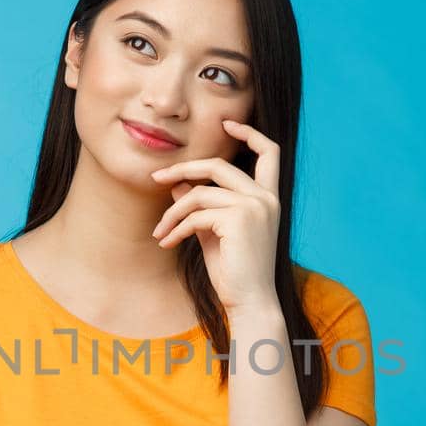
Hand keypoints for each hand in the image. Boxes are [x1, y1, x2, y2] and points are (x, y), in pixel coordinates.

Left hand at [147, 119, 281, 313]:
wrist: (250, 303)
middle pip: (218, 166)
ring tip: (160, 231)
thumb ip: (201, 206)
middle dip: (183, 169)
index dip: (250, 133)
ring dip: (173, 212)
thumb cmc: (234, 272)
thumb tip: (179, 184)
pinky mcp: (239, 220)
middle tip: (156, 178)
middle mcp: (266, 198)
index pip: (269, 153)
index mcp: (268, 198)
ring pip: (200, 193)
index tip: (227, 123)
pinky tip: (166, 242)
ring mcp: (255, 207)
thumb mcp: (214, 232)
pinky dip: (176, 228)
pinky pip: (196, 214)